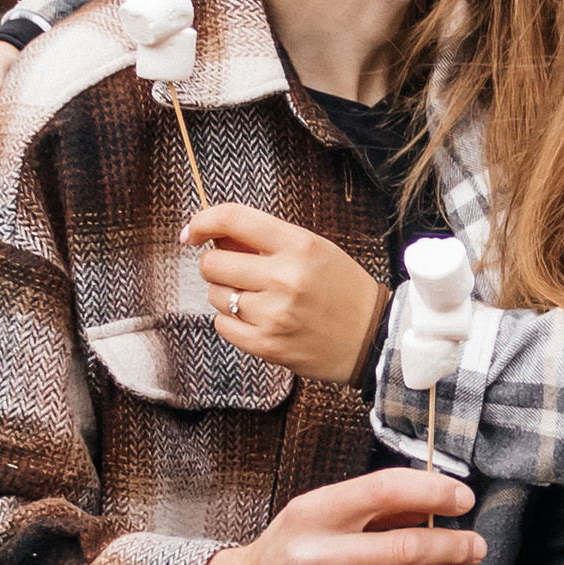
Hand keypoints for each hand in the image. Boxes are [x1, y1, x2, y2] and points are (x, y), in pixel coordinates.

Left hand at [186, 202, 388, 384]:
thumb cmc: (341, 289)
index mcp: (298, 245)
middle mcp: (285, 277)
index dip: (202, 222)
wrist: (371, 337)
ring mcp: (274, 314)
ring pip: (216, 296)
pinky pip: (223, 326)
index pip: (233, 219)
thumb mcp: (313, 250)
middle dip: (216, 265)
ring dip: (227, 295)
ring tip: (256, 299)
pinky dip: (232, 322)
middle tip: (235, 272)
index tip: (191, 232)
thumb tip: (215, 236)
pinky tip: (257, 320)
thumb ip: (266, 241)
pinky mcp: (267, 345)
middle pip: (213, 263)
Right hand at [186, 467, 483, 564]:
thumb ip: (375, 507)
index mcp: (313, 514)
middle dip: (454, 545)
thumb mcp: (320, 515)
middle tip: (475, 546)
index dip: (433, 491)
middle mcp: (314, 558)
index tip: (463, 498)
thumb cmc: (291, 552)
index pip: (384, 490)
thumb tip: (440, 499)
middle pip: (406, 548)